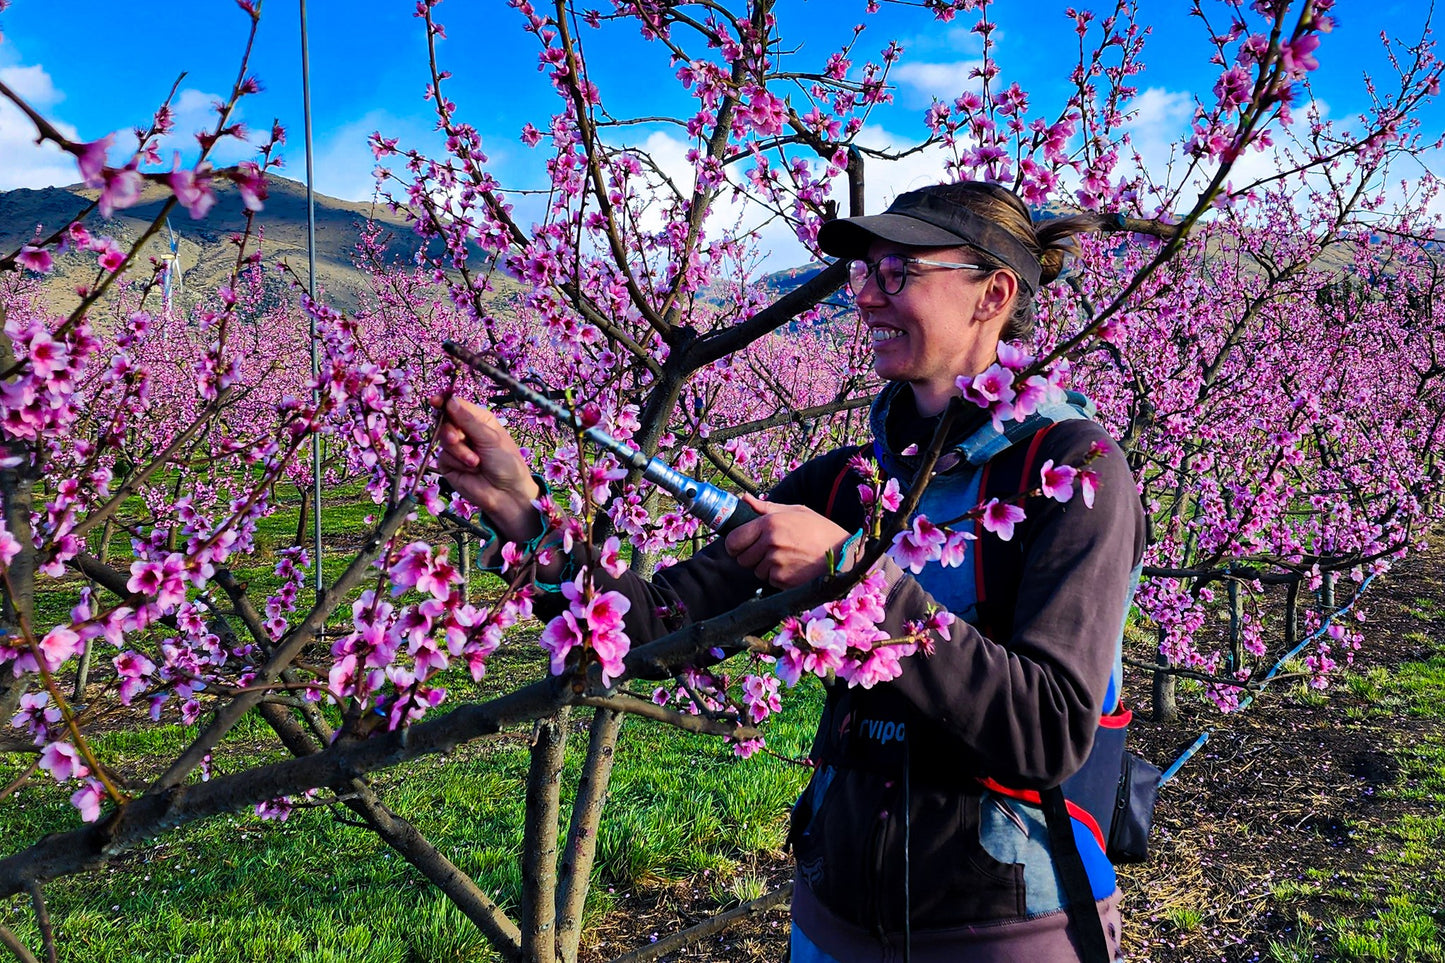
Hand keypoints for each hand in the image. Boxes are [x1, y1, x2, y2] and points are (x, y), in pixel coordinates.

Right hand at [434, 395, 542, 541]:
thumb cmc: (506, 463)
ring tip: (476, 463)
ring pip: (443, 440)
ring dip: (460, 452)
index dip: (445, 402)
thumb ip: (468, 421)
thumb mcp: (490, 438)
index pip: (458, 406)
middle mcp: (467, 432)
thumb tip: (450, 401)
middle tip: (457, 439)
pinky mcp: (450, 465)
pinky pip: (443, 457)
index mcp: (480, 421)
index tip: (435, 401)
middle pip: (446, 422)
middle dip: (451, 431)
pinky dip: (457, 463)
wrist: (507, 494)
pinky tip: (471, 470)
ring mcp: (457, 449)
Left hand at [723, 493, 851, 588]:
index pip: (733, 540)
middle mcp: (770, 543)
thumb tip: (744, 499)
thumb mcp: (795, 511)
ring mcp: (776, 563)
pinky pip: (770, 580)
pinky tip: (794, 568)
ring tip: (786, 558)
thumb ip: (766, 507)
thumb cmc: (819, 530)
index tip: (740, 546)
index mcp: (769, 523)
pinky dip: (778, 577)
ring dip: (766, 568)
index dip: (734, 545)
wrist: (843, 553)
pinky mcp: (783, 580)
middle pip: (742, 559)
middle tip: (769, 552)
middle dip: (751, 557)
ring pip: (756, 571)